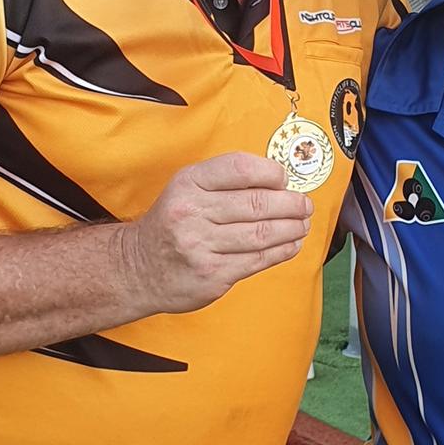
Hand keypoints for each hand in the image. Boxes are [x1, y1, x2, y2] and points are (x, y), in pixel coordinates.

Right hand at [124, 152, 311, 314]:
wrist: (138, 267)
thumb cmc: (174, 221)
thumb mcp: (188, 188)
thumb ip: (227, 181)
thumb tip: (280, 181)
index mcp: (189, 183)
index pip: (240, 168)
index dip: (270, 173)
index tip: (284, 179)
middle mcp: (192, 213)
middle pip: (257, 204)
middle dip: (291, 204)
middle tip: (305, 205)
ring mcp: (201, 246)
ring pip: (261, 233)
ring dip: (292, 228)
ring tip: (303, 224)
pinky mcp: (211, 275)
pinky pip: (257, 260)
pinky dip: (281, 251)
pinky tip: (292, 244)